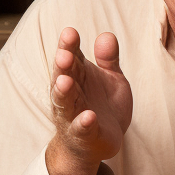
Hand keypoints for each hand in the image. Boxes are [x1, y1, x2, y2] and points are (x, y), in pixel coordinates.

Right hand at [46, 28, 132, 174]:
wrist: (99, 142)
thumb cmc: (102, 105)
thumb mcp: (111, 79)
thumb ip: (109, 60)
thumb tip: (107, 36)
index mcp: (78, 75)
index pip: (71, 56)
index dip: (69, 45)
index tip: (70, 32)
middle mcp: (71, 93)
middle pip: (64, 76)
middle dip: (63, 66)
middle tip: (64, 54)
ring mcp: (74, 114)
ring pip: (65, 102)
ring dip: (63, 92)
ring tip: (64, 82)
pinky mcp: (84, 135)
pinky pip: (82, 129)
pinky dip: (83, 123)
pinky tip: (88, 117)